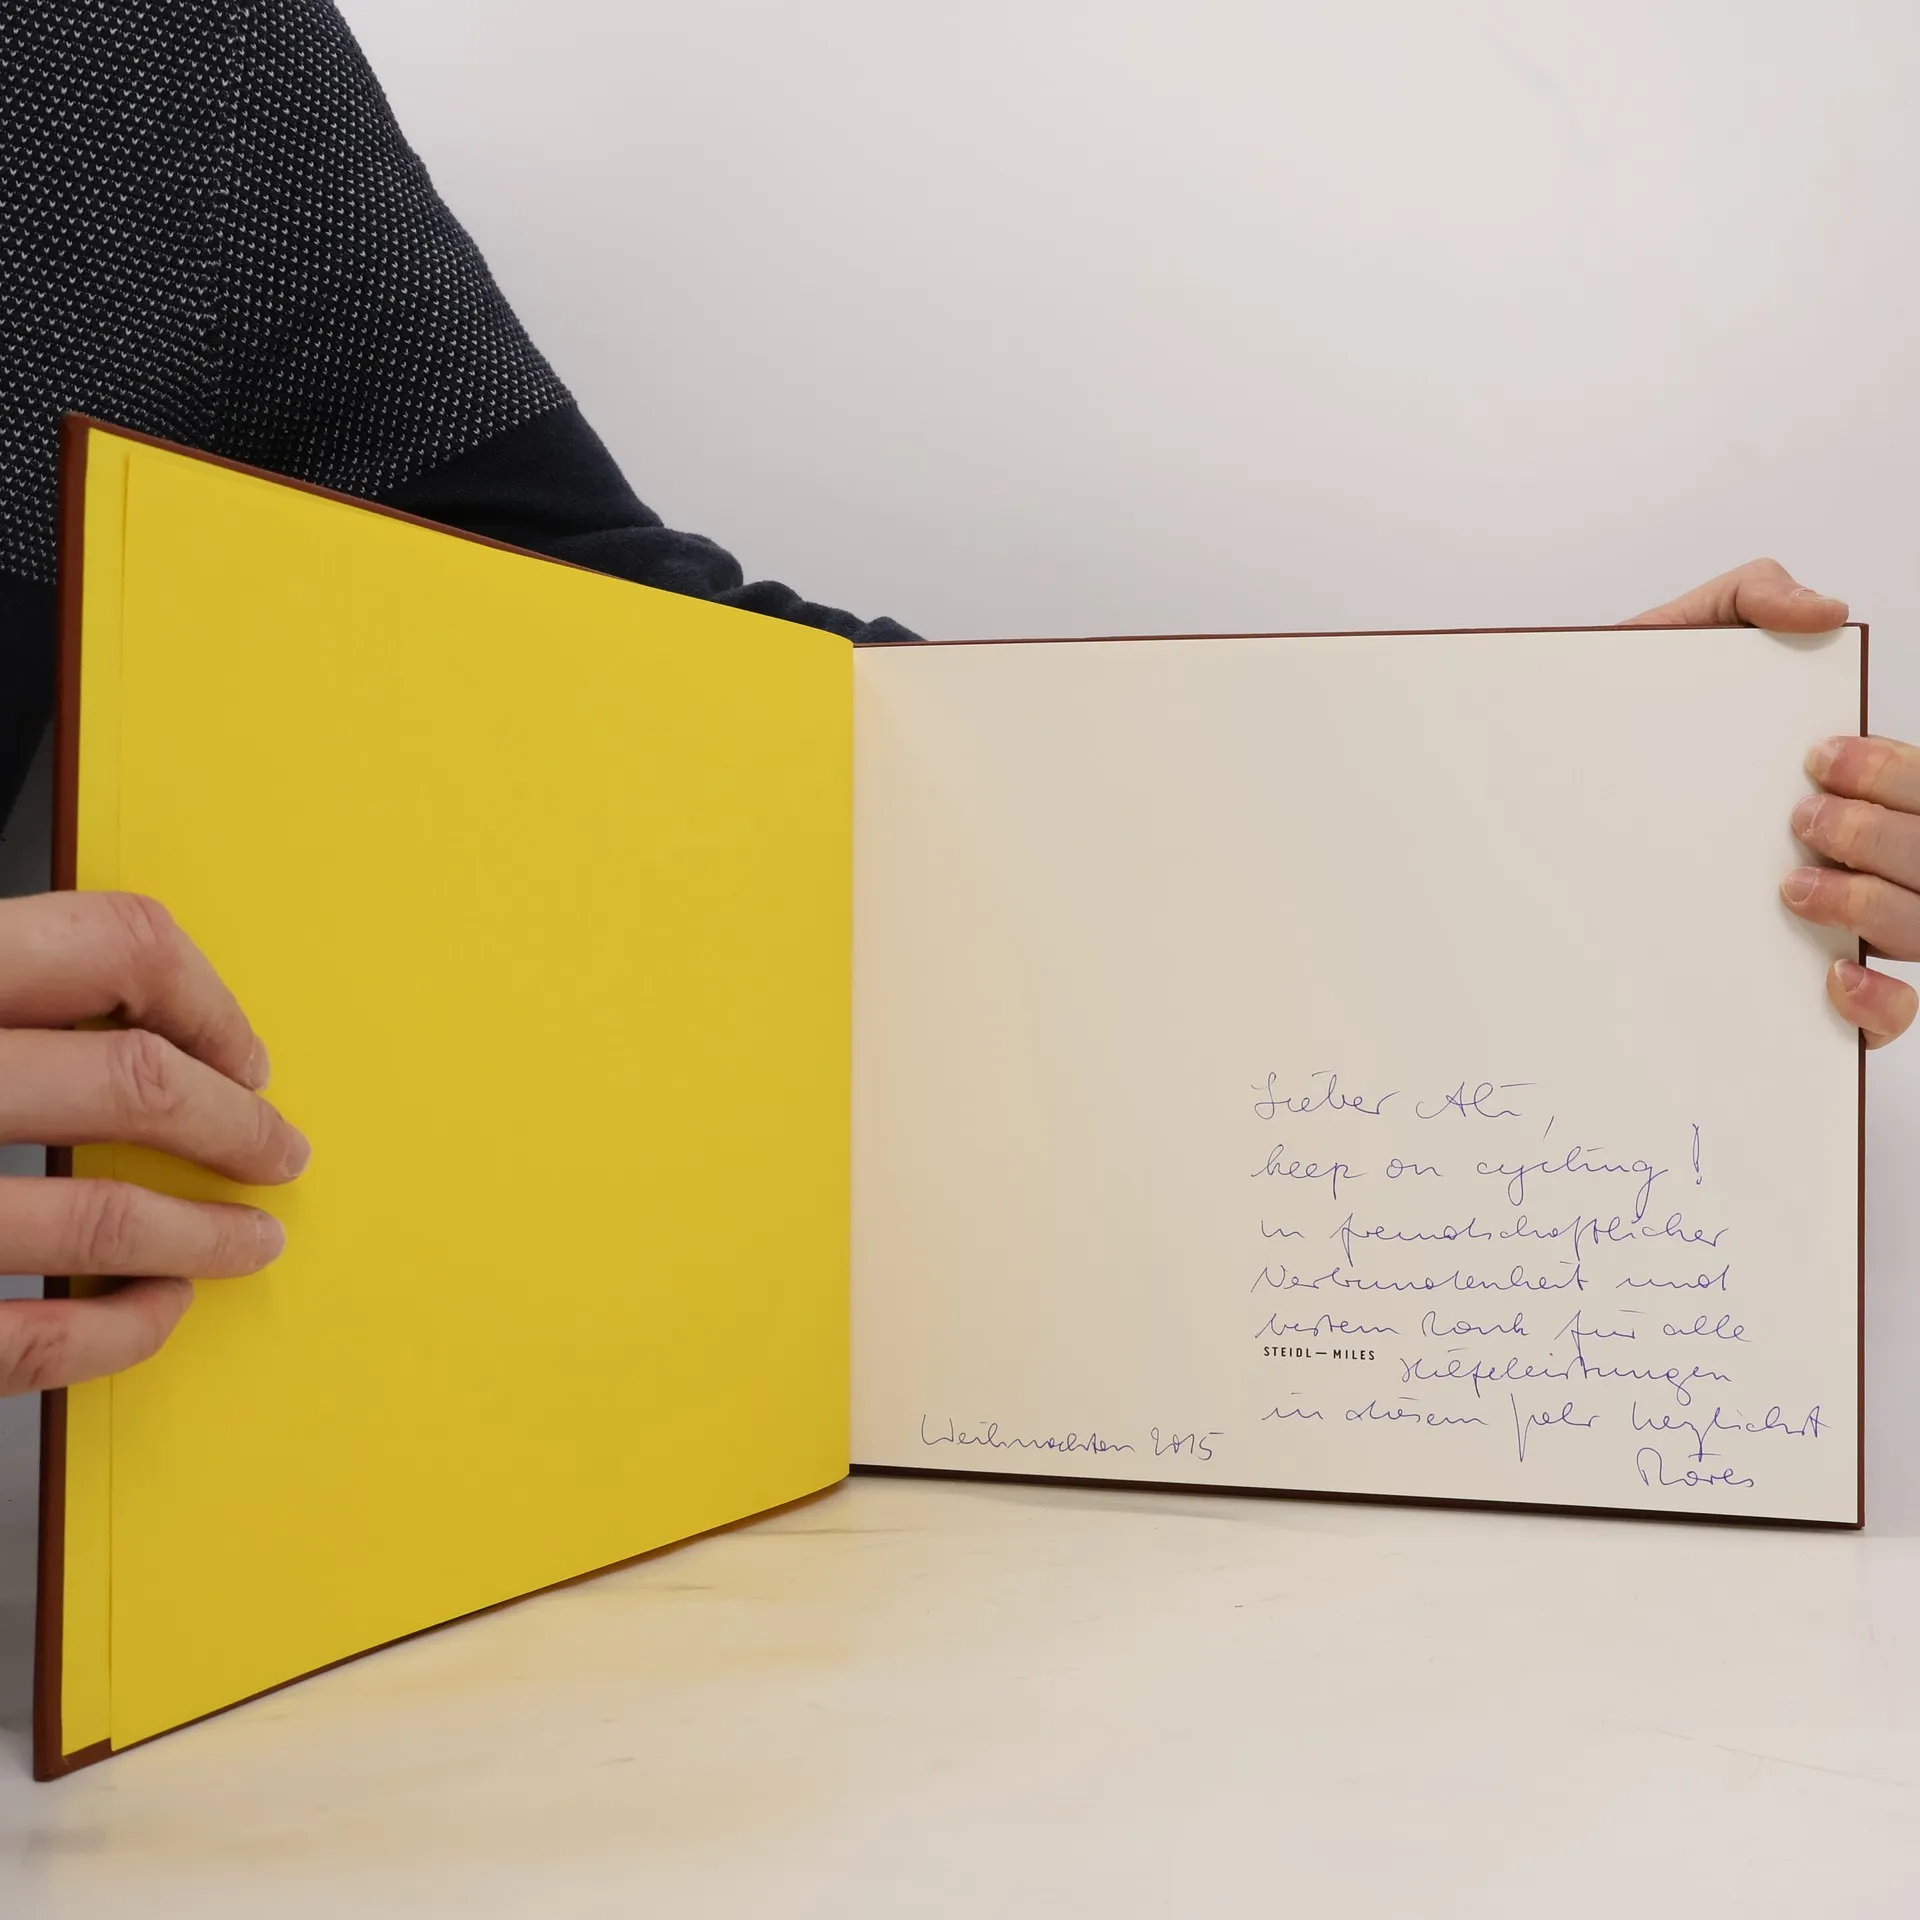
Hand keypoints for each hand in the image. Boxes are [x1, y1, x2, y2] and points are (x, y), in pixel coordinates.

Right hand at [0, 893, 307, 1395]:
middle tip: (282, 1150)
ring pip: (102, 1217)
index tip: (244, 1053)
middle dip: (236, 1123)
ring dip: (208, 1235)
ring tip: (254, 1242)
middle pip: (131, 1082)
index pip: (111, 947)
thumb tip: (135, 1015)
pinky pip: (35, 1340)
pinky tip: (156, 1311)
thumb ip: (13, 1001)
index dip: (203, 1000)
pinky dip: (117, 1331)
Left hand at [1628, 558, 1916, 1046]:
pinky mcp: (1806, 997)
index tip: (1819, 759)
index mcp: (1850, 782)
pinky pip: (1893, 1017)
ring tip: (1792, 888)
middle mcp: (1861, 855)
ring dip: (1874, 907)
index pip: (1919, 784)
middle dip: (1881, 834)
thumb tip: (1825, 611)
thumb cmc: (1621, 731)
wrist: (1534, 794)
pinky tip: (1832, 980)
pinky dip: (1881, 1005)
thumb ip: (1745, 598)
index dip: (1892, 772)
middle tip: (1799, 821)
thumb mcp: (1671, 648)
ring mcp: (1842, 926)